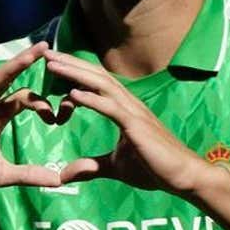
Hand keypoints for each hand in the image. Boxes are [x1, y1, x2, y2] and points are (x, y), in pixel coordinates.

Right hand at [0, 41, 70, 195]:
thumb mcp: (5, 175)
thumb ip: (30, 174)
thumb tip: (59, 181)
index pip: (23, 99)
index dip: (40, 104)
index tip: (56, 118)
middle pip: (9, 80)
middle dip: (26, 63)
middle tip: (46, 47)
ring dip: (10, 68)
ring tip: (29, 56)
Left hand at [42, 49, 212, 193]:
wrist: (184, 177)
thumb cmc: (155, 169)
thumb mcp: (115, 167)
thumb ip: (90, 167)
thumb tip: (63, 175)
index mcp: (124, 109)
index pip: (96, 83)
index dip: (74, 75)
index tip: (52, 70)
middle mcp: (129, 104)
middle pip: (96, 76)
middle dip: (70, 63)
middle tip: (45, 52)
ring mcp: (134, 113)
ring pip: (102, 85)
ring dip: (76, 73)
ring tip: (53, 65)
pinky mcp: (137, 126)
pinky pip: (111, 108)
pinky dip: (92, 99)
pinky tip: (73, 94)